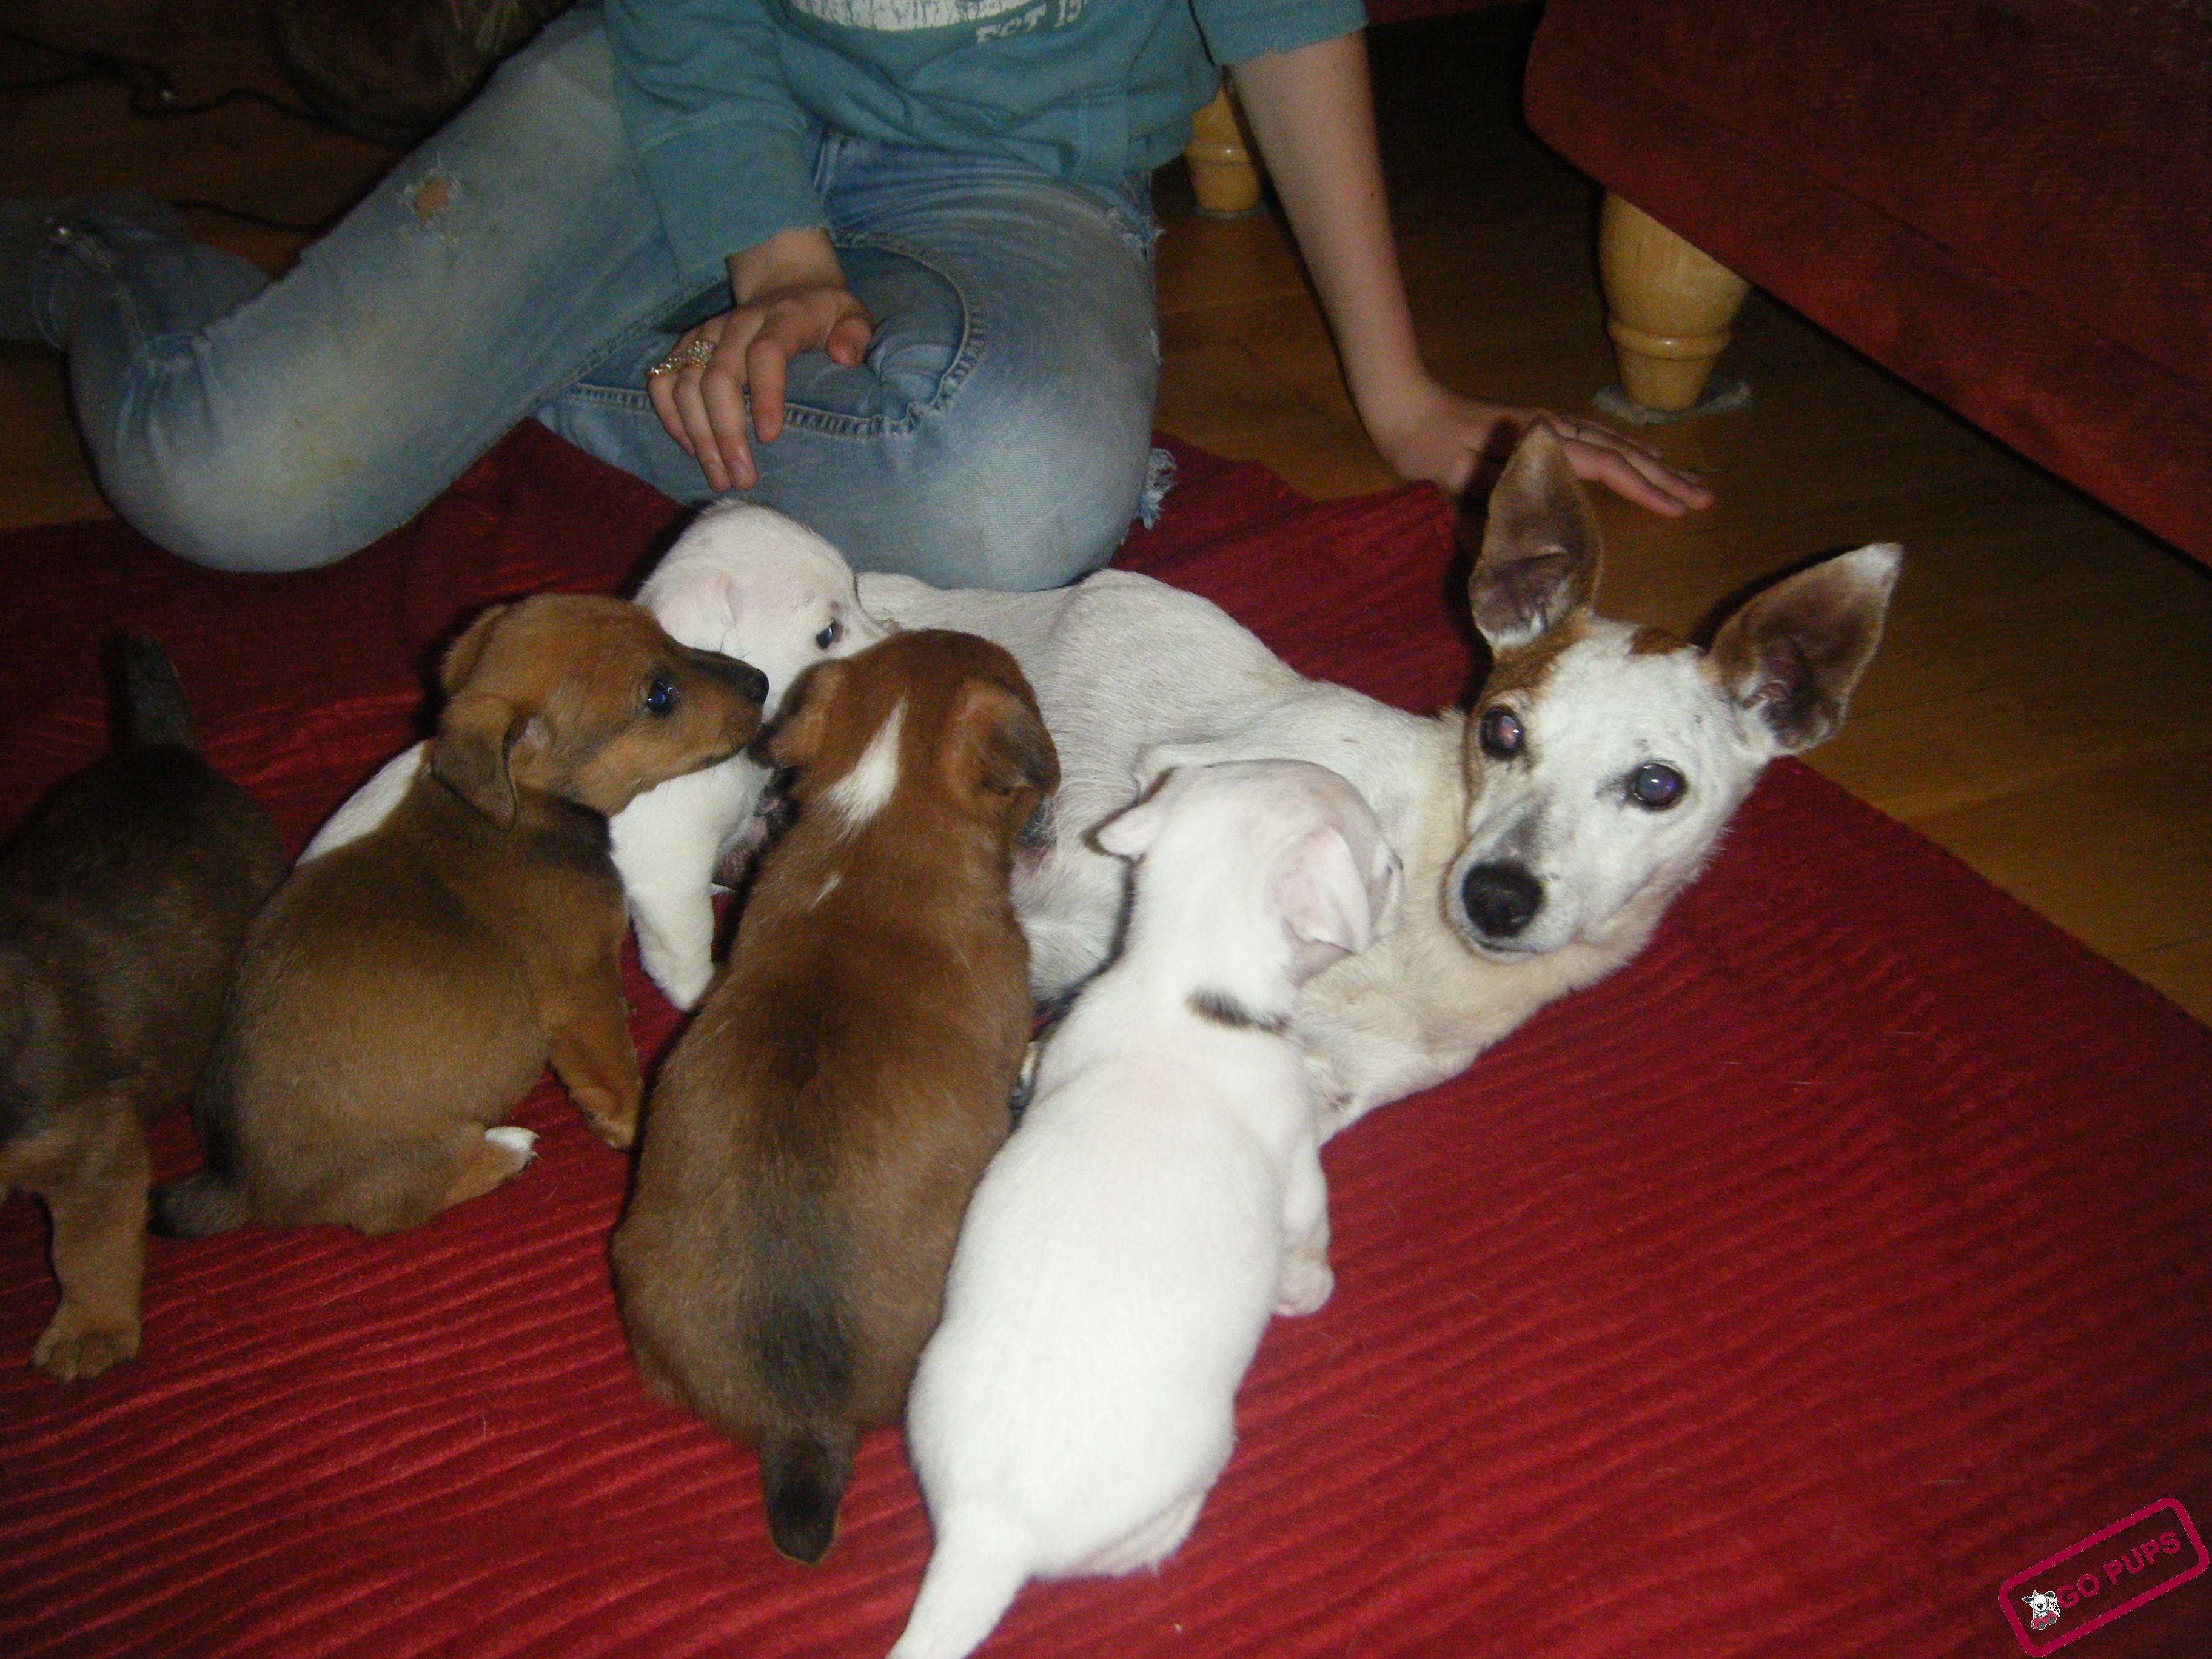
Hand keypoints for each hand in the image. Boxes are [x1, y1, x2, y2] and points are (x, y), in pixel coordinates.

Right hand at [647, 233, 872, 491]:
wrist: (786, 284)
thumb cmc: (824, 315)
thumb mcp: (853, 316)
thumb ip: (855, 335)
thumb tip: (843, 357)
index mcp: (782, 317)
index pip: (766, 352)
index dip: (765, 394)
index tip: (769, 438)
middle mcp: (737, 324)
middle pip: (718, 377)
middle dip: (727, 433)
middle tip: (741, 478)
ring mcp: (706, 334)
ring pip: (685, 384)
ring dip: (698, 436)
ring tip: (719, 477)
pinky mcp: (685, 346)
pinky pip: (662, 382)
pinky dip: (671, 419)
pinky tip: (692, 451)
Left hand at [1364, 378, 1713, 516]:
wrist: (1405, 409)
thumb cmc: (1427, 448)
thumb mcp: (1460, 476)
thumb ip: (1504, 487)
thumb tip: (1552, 500)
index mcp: (1542, 443)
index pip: (1607, 468)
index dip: (1646, 490)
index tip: (1681, 510)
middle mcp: (1555, 430)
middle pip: (1624, 454)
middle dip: (1667, 478)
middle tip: (1707, 498)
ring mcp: (1551, 426)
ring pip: (1617, 444)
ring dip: (1655, 464)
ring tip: (1690, 481)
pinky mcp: (1543, 429)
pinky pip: (1599, 440)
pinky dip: (1628, 450)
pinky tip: (1641, 456)